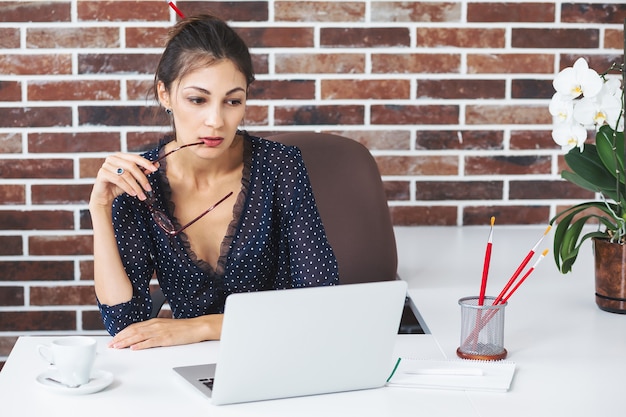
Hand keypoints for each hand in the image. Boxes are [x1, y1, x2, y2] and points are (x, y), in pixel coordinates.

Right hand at [90, 153, 158, 208]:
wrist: (104, 196)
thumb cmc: (118, 186)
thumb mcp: (133, 179)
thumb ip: (143, 171)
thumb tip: (156, 165)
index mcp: (120, 156)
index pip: (135, 157)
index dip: (146, 163)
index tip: (155, 169)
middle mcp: (112, 158)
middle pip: (131, 166)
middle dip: (142, 178)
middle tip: (149, 188)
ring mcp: (106, 165)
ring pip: (126, 174)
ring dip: (136, 186)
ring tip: (141, 194)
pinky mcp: (102, 173)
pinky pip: (118, 180)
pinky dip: (127, 187)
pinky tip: (133, 194)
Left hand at [108, 315, 223, 349]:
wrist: (197, 327)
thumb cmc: (183, 328)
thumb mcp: (165, 326)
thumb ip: (153, 329)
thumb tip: (142, 335)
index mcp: (154, 322)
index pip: (134, 327)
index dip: (122, 333)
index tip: (114, 338)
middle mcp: (155, 325)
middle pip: (133, 331)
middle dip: (120, 338)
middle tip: (110, 344)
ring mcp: (160, 332)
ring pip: (139, 336)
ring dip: (126, 342)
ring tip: (117, 346)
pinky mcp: (166, 339)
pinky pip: (151, 342)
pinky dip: (141, 345)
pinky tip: (134, 348)